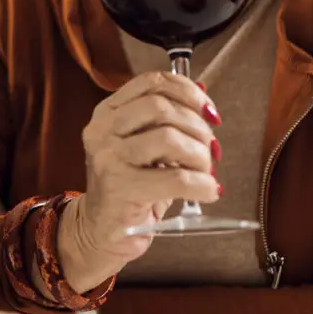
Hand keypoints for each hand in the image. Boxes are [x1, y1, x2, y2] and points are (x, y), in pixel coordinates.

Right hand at [60, 71, 220, 291]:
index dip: (187, 91)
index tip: (208, 110)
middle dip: (197, 126)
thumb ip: (166, 122)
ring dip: (200, 155)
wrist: (102, 230)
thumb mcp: (143, 146)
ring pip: (169, 139)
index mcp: (107, 112)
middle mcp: (102, 130)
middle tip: (210, 148)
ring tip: (206, 172)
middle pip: (161, 108)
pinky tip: (208, 191)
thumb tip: (203, 95)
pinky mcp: (119, 189)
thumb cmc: (130, 186)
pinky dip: (202, 184)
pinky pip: (176, 179)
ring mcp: (107, 158)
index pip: (151, 83)